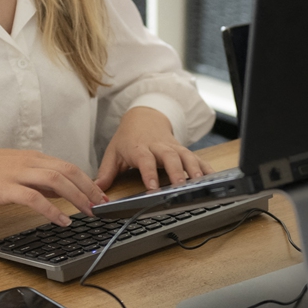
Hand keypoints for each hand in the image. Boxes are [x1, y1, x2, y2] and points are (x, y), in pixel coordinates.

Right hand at [0, 149, 106, 226]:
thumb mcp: (8, 170)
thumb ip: (31, 179)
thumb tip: (53, 192)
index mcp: (29, 157)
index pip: (66, 166)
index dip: (87, 180)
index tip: (100, 194)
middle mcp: (27, 161)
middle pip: (68, 171)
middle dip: (90, 188)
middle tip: (104, 204)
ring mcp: (16, 173)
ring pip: (57, 181)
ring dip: (78, 198)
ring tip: (90, 212)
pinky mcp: (5, 188)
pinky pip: (35, 199)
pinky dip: (53, 210)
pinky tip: (63, 221)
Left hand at [94, 107, 213, 191]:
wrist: (144, 117)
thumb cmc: (128, 138)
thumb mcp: (113, 152)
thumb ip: (106, 172)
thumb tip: (95, 191)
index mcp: (140, 148)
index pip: (145, 161)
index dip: (149, 174)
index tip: (152, 188)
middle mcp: (159, 147)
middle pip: (170, 158)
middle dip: (176, 172)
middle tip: (180, 187)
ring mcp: (173, 148)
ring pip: (186, 157)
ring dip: (193, 170)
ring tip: (199, 183)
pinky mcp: (183, 150)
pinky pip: (197, 158)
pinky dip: (205, 167)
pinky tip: (212, 178)